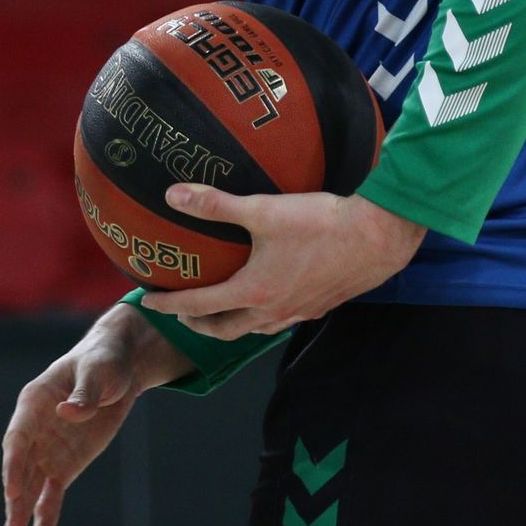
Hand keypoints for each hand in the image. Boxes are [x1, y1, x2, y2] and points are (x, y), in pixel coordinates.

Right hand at [0, 302, 194, 525]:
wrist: (119, 368)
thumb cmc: (103, 362)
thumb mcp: (98, 373)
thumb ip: (84, 395)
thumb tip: (67, 413)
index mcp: (34, 402)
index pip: (18, 438)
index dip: (14, 464)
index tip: (13, 490)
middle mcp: (34, 431)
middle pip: (19, 470)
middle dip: (14, 501)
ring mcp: (48, 451)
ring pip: (30, 490)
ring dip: (20, 518)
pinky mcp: (64, 467)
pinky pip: (51, 498)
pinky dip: (44, 521)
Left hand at [140, 187, 424, 339]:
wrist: (378, 238)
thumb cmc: (319, 224)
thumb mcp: (262, 209)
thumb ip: (215, 204)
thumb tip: (173, 195)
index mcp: (253, 292)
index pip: (199, 305)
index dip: (169, 304)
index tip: (147, 301)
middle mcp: (273, 311)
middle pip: (226, 330)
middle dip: (199, 324)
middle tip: (181, 313)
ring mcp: (299, 312)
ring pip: (255, 329)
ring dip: (231, 324)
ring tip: (219, 308)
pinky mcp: (320, 307)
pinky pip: (280, 321)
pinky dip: (261, 316)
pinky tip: (266, 297)